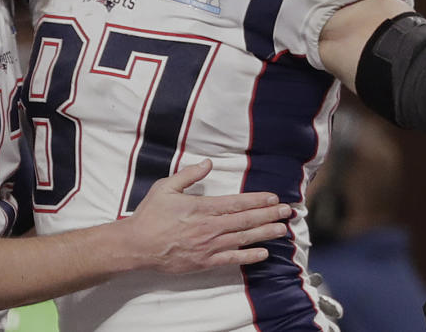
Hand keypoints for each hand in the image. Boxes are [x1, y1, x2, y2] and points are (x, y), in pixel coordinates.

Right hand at [120, 159, 290, 272]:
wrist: (138, 245)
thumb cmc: (150, 215)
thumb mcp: (166, 187)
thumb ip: (189, 175)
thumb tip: (208, 163)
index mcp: (202, 207)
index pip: (237, 203)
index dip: (257, 200)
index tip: (273, 198)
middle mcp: (210, 227)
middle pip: (246, 220)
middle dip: (269, 215)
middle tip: (287, 212)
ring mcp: (209, 246)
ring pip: (243, 239)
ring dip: (265, 234)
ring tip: (283, 230)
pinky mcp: (205, 261)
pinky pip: (232, 259)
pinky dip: (249, 256)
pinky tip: (263, 253)